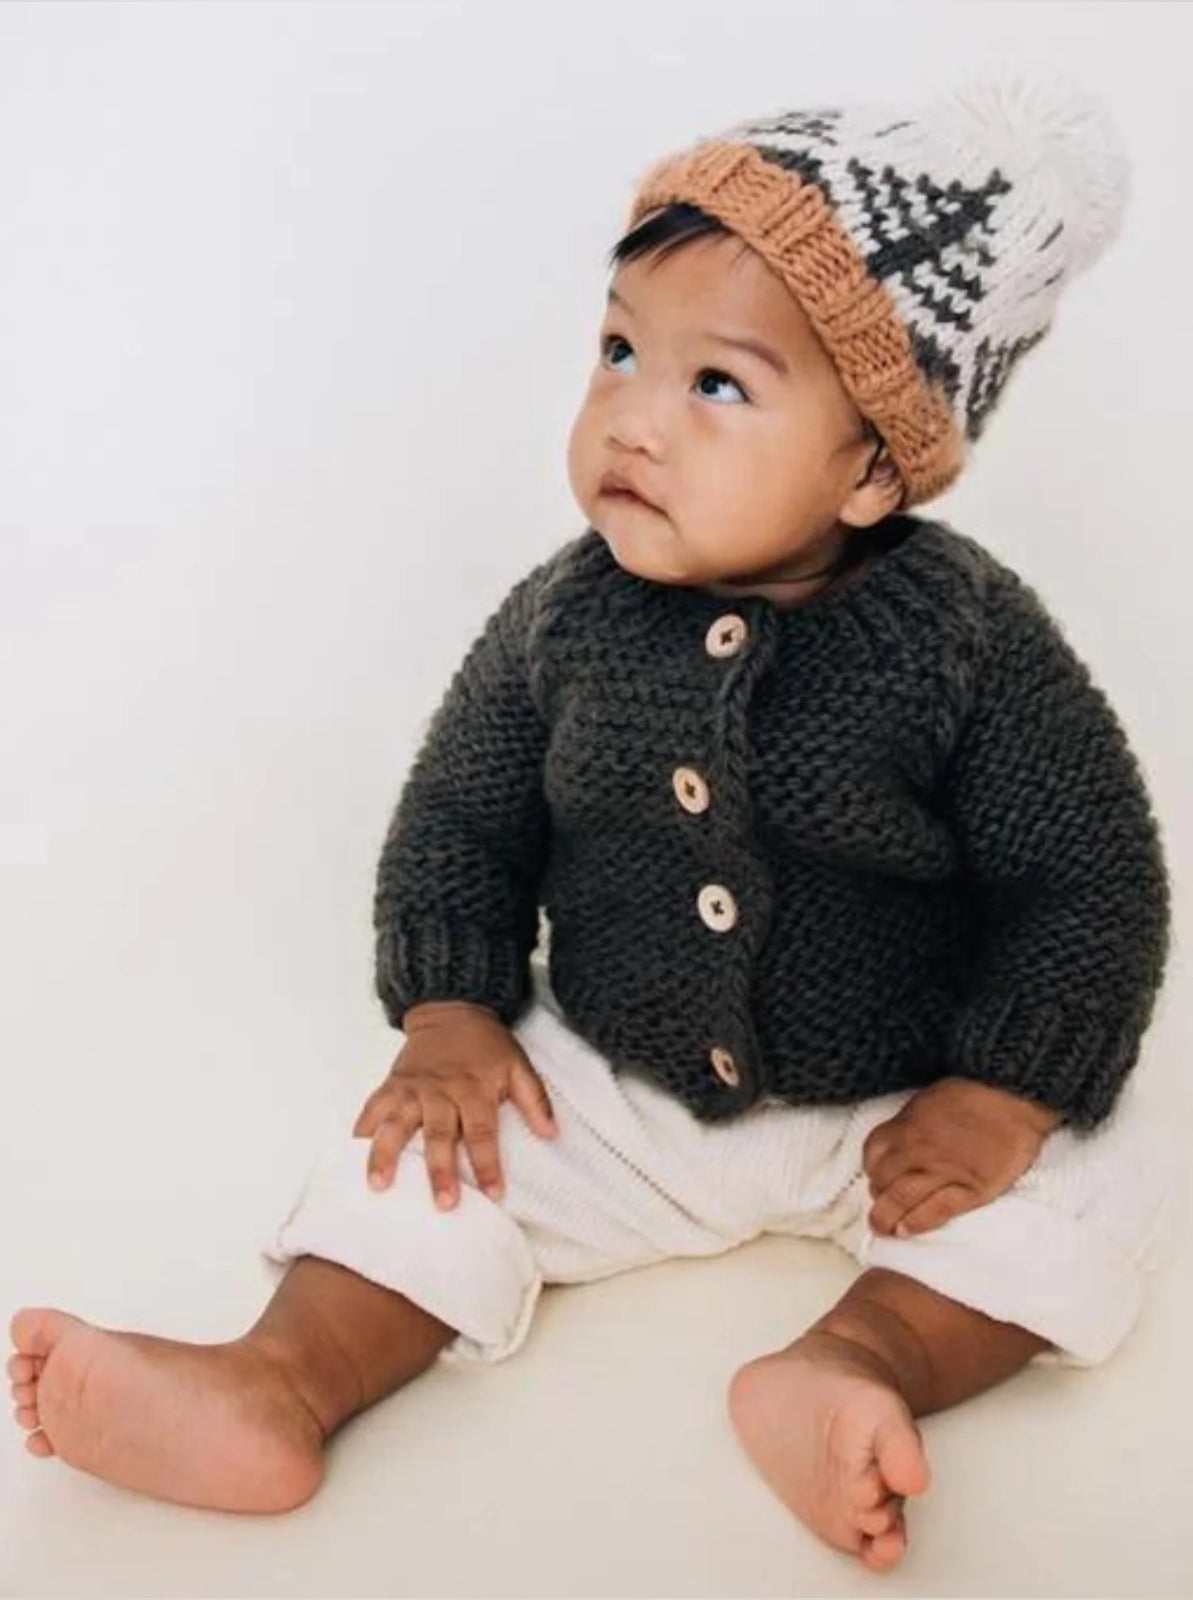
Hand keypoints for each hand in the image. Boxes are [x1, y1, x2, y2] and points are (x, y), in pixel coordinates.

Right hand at [352, 1000, 556, 1209]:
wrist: (451, 1010)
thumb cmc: (487, 1045)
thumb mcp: (518, 1065)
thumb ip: (534, 1099)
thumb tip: (551, 1134)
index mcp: (473, 1089)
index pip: (482, 1131)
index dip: (488, 1163)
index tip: (494, 1193)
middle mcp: (439, 1091)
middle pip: (438, 1135)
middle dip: (440, 1170)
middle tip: (442, 1203)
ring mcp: (411, 1088)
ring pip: (396, 1124)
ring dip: (386, 1155)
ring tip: (380, 1185)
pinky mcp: (391, 1085)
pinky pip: (372, 1108)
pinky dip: (362, 1131)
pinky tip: (352, 1156)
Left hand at [861, 1077, 1062, 1237]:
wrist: (1014, 1098)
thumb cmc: (973, 1093)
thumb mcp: (928, 1098)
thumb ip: (909, 1122)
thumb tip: (897, 1142)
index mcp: (907, 1125)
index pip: (873, 1153)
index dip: (871, 1168)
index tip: (875, 1176)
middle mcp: (920, 1150)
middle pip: (883, 1181)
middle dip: (877, 1196)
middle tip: (879, 1206)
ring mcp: (944, 1172)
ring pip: (903, 1201)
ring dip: (887, 1217)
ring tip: (884, 1228)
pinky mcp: (971, 1190)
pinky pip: (936, 1212)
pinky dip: (917, 1223)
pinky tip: (906, 1230)